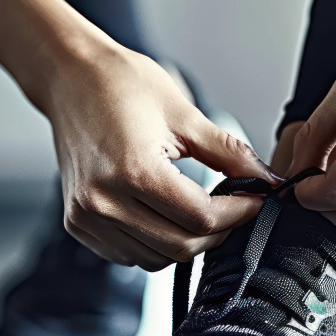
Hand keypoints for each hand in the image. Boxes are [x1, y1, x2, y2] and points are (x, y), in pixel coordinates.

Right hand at [43, 40, 278, 270]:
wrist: (69, 77)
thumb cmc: (119, 84)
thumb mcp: (184, 113)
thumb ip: (230, 152)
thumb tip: (267, 180)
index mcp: (132, 171)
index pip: (200, 218)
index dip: (238, 214)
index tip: (255, 200)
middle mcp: (102, 201)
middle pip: (180, 247)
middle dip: (217, 232)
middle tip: (235, 208)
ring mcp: (85, 216)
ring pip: (156, 258)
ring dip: (186, 241)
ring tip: (198, 209)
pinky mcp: (77, 224)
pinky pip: (128, 255)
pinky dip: (154, 243)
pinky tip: (163, 214)